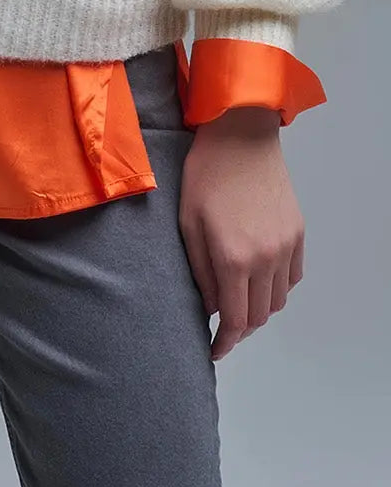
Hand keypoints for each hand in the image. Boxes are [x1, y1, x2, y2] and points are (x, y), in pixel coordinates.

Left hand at [178, 106, 304, 360]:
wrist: (240, 135)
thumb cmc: (205, 174)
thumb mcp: (188, 223)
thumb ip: (200, 271)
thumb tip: (212, 307)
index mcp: (233, 258)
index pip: (235, 321)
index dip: (224, 342)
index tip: (214, 351)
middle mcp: (266, 258)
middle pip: (259, 316)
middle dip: (239, 329)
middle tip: (221, 327)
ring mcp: (286, 245)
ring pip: (278, 301)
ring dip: (258, 308)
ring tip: (238, 301)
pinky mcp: (298, 232)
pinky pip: (292, 277)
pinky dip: (277, 288)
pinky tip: (258, 279)